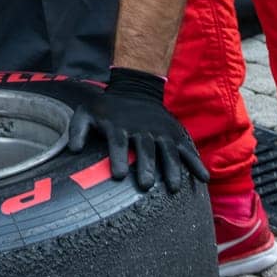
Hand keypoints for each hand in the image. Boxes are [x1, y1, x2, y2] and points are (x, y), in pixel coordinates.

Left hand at [68, 67, 208, 192]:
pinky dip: (195, 162)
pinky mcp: (174, 134)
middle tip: (145, 185)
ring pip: (167, 150)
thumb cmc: (107, 110)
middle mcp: (141, 129)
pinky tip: (203, 178)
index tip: (119, 175)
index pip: (118, 142)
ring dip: (171, 168)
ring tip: (173, 187)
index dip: (118, 158)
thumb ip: (77, 130)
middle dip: (146, 166)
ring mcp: (160, 132)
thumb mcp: (86, 113)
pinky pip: (186, 148)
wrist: (135, 89)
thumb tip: (73, 150)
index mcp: (119, 127)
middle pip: (145, 148)